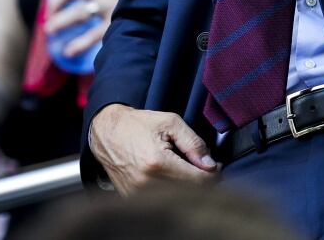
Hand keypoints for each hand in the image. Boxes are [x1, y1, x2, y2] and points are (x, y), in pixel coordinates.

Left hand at [45, 0, 128, 57]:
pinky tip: (68, 51)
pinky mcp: (117, 24)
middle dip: (55, 2)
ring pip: (78, 12)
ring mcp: (114, 5)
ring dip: (58, 22)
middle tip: (50, 15)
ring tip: (50, 30)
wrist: (164, 11)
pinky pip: (91, 36)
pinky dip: (76, 45)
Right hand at [88, 104, 218, 192]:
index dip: (212, 174)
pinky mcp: (131, 199)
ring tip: (187, 168)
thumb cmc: (138, 125)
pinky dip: (171, 190)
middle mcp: (146, 184)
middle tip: (205, 166)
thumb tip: (209, 164)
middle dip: (202, 180)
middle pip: (188, 192)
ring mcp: (136, 195)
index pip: (197, 181)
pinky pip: (160, 200)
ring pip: (175, 198)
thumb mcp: (170, 123)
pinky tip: (172, 176)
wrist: (107, 132)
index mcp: (157, 164)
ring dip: (187, 186)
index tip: (215, 165)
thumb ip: (193, 143)